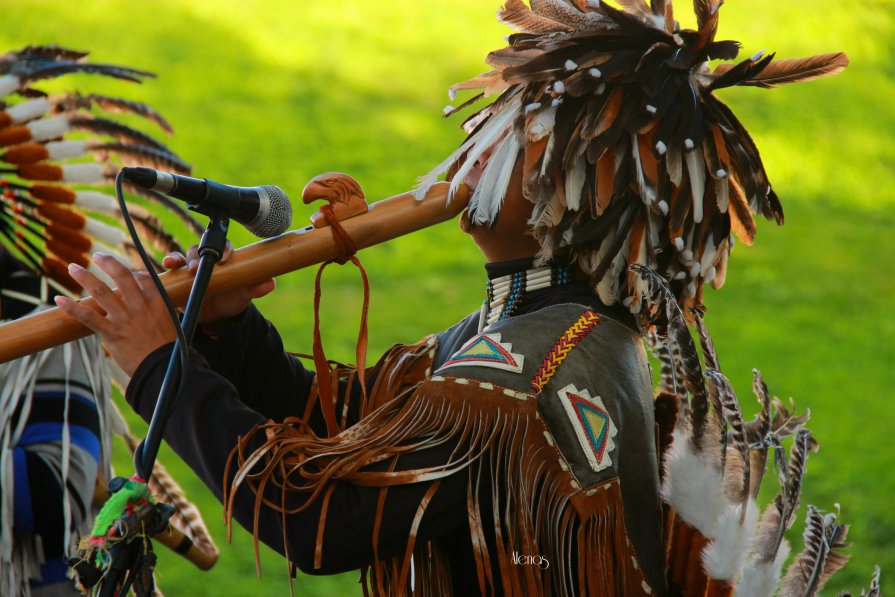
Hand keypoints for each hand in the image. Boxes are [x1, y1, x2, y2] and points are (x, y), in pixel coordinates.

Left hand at [54, 253, 178, 375]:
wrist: (163, 367)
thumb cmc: (170, 348)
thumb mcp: (171, 322)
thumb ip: (158, 310)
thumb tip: (149, 307)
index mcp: (156, 300)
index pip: (142, 277)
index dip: (133, 272)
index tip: (127, 273)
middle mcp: (139, 304)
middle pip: (121, 275)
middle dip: (106, 262)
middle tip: (96, 255)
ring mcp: (123, 317)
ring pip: (100, 290)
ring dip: (84, 276)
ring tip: (73, 267)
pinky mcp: (111, 332)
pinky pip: (87, 316)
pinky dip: (71, 307)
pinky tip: (58, 300)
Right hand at [161, 241, 275, 324]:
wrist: (217, 316)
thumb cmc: (232, 298)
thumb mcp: (245, 294)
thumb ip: (256, 287)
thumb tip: (270, 282)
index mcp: (225, 258)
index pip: (224, 246)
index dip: (224, 249)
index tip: (225, 259)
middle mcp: (207, 258)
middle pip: (201, 249)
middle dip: (199, 256)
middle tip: (199, 267)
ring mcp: (191, 266)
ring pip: (184, 255)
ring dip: (182, 259)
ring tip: (183, 268)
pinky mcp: (178, 276)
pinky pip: (172, 265)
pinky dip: (169, 262)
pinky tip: (168, 265)